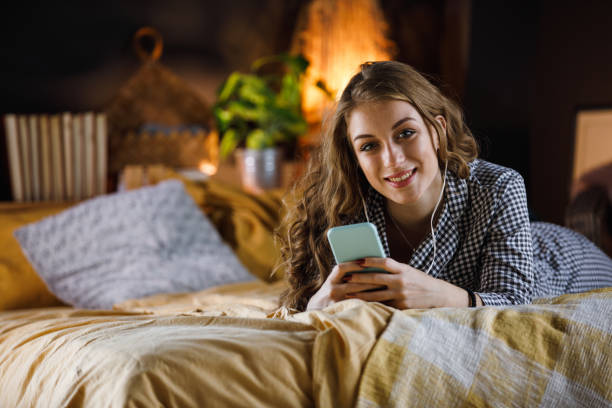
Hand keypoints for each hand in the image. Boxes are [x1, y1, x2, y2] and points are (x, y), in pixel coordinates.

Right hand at [306, 260, 386, 310]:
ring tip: (385, 286)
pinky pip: (360, 305)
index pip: (341, 268)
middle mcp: (333, 290)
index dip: (353, 264)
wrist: (318, 310)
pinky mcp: (344, 312)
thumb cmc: (331, 293)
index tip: (366, 262)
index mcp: (331, 280)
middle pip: (353, 282)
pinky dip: (370, 301)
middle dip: (369, 278)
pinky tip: (380, 299)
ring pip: (358, 295)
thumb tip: (366, 266)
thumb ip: (345, 275)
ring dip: (372, 290)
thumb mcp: (333, 282)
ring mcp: (338, 302)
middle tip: (384, 274)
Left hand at [343, 257, 477, 308]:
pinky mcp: (401, 307)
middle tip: (346, 277)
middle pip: (376, 279)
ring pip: (376, 295)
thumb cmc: (420, 281)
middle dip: (359, 278)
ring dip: (360, 294)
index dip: (371, 261)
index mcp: (403, 270)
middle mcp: (402, 282)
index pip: (384, 263)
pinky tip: (360, 304)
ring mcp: (401, 296)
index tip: (358, 260)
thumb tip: (372, 267)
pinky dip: (371, 304)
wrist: (439, 296)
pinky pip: (383, 305)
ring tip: (347, 292)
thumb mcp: (408, 271)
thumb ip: (393, 270)